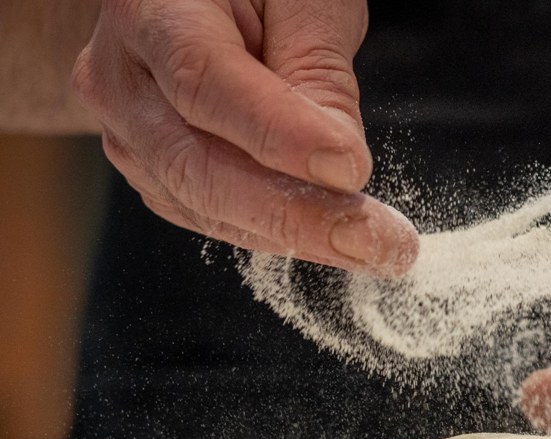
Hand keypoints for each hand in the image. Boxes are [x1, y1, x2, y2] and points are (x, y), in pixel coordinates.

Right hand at [72, 0, 417, 275]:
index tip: (349, 170)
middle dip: (294, 214)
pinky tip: (328, 235)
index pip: (204, 81)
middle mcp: (123, 77)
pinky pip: (211, 215)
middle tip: (372, 241)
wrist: (194, 3)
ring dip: (293, 234)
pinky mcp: (154, 173)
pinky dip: (273, 232)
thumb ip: (316, 69)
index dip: (278, 134)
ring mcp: (131, 132)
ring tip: (371, 247)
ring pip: (203, 203)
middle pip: (196, 164)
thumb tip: (341, 165)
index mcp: (151, 10)